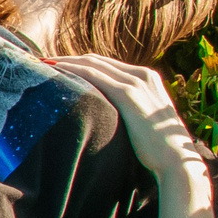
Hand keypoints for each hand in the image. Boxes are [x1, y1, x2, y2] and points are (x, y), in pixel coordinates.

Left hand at [52, 52, 209, 182]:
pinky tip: (55, 72)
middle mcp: (142, 75)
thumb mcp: (142, 121)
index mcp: (147, 78)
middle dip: (68, 59)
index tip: (57, 66)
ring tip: (42, 64)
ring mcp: (137, 81)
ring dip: (65, 62)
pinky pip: (94, 75)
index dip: (80, 63)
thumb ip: (126, 111)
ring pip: (92, 64)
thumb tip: (103, 116)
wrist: (175, 158)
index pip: (106, 64)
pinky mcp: (129, 93)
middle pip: (96, 60)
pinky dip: (73, 70)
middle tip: (42, 61)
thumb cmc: (157, 148)